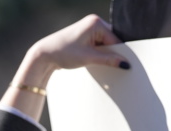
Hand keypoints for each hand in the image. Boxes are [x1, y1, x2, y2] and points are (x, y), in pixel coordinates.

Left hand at [3, 15, 128, 120]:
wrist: (44, 55)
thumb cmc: (63, 53)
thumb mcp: (89, 58)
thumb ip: (109, 60)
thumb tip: (125, 64)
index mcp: (96, 22)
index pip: (115, 39)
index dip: (119, 54)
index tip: (125, 66)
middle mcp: (93, 22)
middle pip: (111, 41)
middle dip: (111, 54)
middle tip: (112, 67)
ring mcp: (88, 28)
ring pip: (104, 44)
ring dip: (103, 55)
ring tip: (97, 63)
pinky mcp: (84, 36)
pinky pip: (97, 45)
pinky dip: (97, 54)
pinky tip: (93, 61)